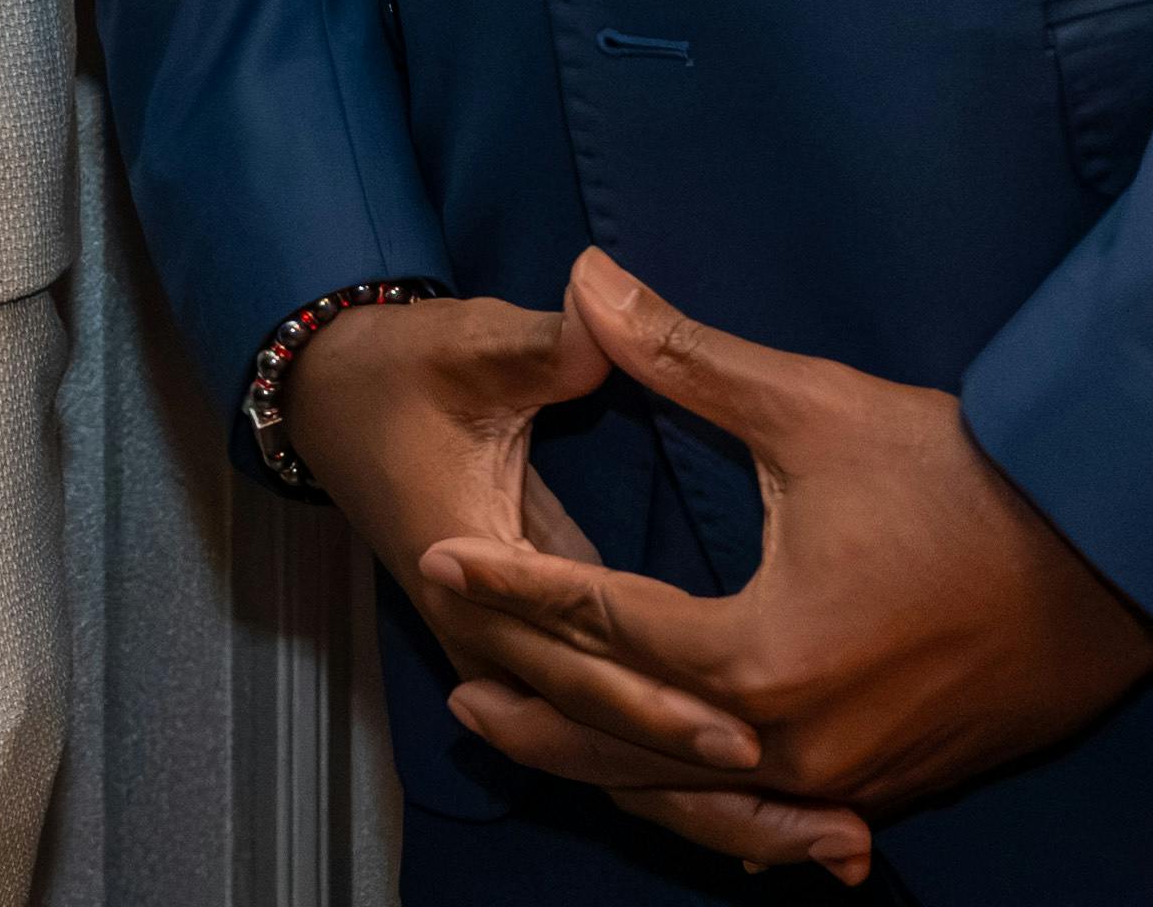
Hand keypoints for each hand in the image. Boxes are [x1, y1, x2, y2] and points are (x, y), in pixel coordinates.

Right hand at [276, 292, 870, 880]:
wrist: (328, 395)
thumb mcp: (469, 348)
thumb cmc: (400, 370)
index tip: (748, 726)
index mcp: (470, 571)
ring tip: (823, 839)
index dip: (658, 698)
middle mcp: (483, 638)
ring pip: (602, 757)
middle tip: (824, 813)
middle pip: (600, 735)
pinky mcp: (524, 651)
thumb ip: (543, 345)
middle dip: (708, 778)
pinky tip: (753, 804)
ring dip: (704, 802)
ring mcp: (500, 655)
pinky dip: (669, 778)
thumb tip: (599, 314)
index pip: (575, 660)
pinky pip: (598, 736)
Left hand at [420, 250, 1152, 831]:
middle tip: (459, 684)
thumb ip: (686, 358)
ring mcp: (847, 777)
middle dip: (541, 713)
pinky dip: (701, 792)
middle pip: (631, 741)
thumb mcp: (813, 408)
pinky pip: (768, 806)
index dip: (518, 586)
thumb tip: (586, 280)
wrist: (1121, 560)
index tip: (441, 558)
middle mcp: (795, 739)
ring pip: (695, 789)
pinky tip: (672, 779)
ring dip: (610, 763)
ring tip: (534, 735)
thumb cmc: (970, 478)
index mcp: (762, 653)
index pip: (605, 624)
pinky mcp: (891, 782)